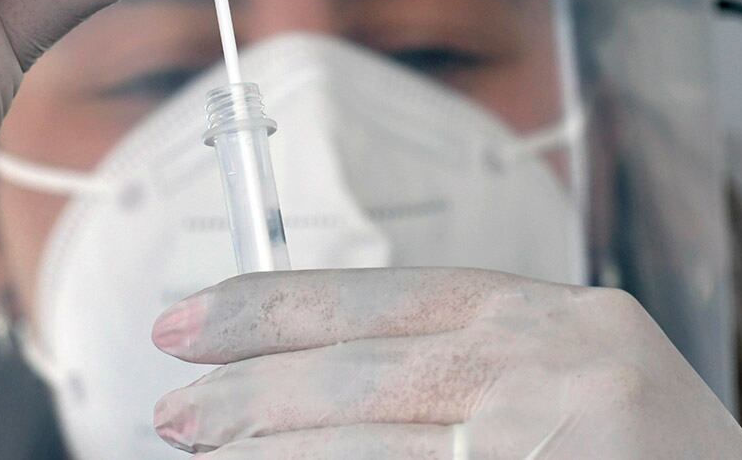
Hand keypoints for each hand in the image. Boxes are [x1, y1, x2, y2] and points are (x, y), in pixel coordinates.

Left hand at [152, 268, 741, 458]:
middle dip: (248, 390)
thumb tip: (316, 370)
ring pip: (361, 446)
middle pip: (356, 369)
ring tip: (206, 452)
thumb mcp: (568, 378)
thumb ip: (465, 361)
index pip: (380, 297)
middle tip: (173, 407)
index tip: (192, 319)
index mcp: (551, 316)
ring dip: (270, 452)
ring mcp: (551, 436)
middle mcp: (554, 363)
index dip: (271, 306)